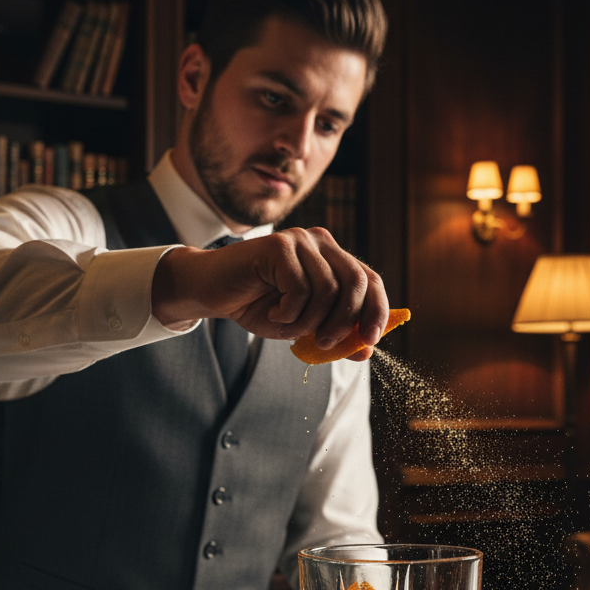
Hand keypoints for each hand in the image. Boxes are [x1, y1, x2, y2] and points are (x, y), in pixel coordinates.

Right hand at [151, 227, 387, 360]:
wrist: (213, 292)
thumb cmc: (260, 307)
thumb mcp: (303, 327)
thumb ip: (336, 335)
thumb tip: (366, 350)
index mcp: (334, 258)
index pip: (371, 280)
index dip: (377, 311)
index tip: (370, 340)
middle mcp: (321, 242)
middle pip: (356, 283)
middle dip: (345, 321)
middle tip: (324, 343)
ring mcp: (300, 240)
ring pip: (327, 289)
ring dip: (309, 321)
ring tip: (287, 327)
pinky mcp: (278, 245)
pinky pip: (299, 288)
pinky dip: (289, 312)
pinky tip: (273, 313)